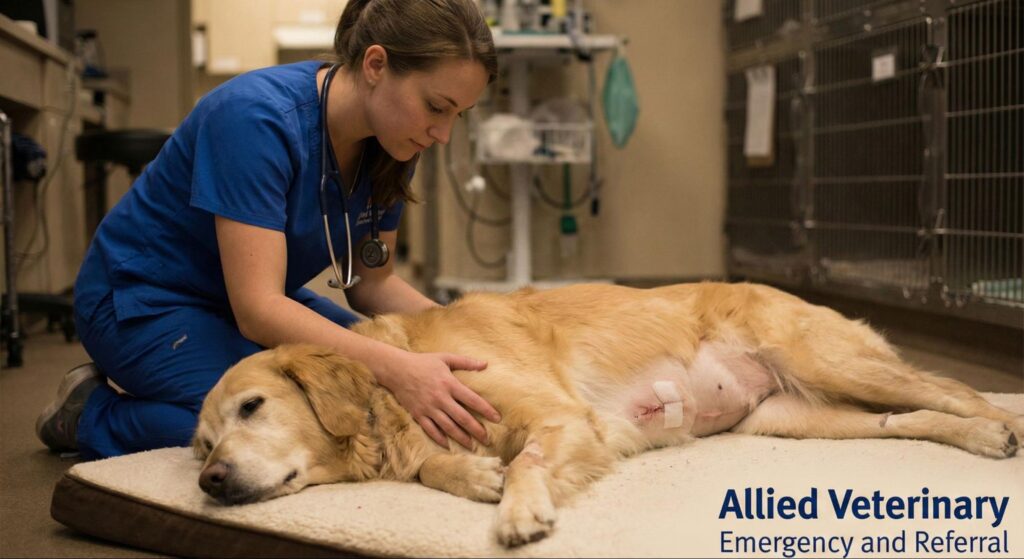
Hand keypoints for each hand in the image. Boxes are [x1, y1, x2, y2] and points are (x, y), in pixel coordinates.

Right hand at [376, 350, 500, 449]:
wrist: (396, 369)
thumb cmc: (423, 362)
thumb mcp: (445, 358)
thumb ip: (466, 362)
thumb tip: (486, 364)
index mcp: (449, 383)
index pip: (472, 399)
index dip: (486, 410)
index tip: (497, 418)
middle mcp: (440, 398)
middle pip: (462, 417)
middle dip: (476, 430)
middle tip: (487, 439)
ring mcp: (428, 408)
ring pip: (448, 427)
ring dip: (461, 438)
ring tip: (472, 446)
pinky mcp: (418, 414)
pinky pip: (430, 430)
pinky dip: (439, 439)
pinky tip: (448, 445)